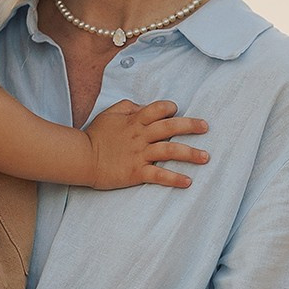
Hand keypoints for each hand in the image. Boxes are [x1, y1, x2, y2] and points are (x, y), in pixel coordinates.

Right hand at [84, 100, 208, 189]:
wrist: (82, 158)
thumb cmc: (94, 136)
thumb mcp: (109, 113)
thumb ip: (128, 107)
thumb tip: (144, 107)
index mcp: (134, 120)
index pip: (158, 109)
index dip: (170, 109)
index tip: (176, 112)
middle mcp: (141, 136)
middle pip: (171, 127)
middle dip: (191, 126)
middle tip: (206, 127)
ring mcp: (140, 154)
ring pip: (170, 150)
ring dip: (190, 154)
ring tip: (205, 157)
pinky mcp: (137, 172)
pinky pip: (160, 175)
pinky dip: (174, 179)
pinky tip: (187, 182)